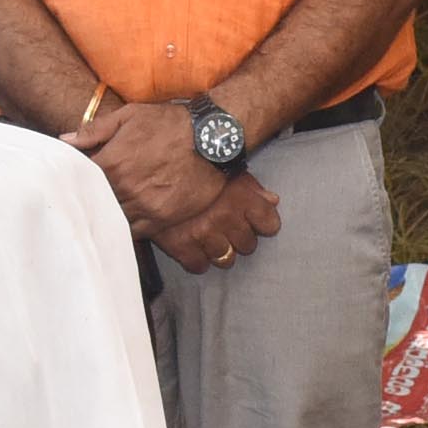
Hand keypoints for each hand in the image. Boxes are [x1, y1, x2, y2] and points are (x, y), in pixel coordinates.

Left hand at [75, 97, 229, 233]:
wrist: (212, 139)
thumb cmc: (169, 123)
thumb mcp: (129, 116)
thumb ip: (95, 130)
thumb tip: (65, 140)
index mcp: (111, 163)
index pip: (80, 180)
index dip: (77, 180)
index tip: (75, 179)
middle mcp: (125, 189)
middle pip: (96, 203)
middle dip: (91, 199)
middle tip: (89, 197)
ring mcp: (144, 207)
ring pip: (114, 219)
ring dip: (109, 214)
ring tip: (108, 209)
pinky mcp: (162, 220)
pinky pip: (136, 231)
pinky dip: (128, 227)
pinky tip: (126, 219)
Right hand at [151, 172, 282, 273]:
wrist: (154, 163)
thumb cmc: (196, 162)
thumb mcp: (228, 169)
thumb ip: (253, 188)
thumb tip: (273, 201)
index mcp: (242, 198)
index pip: (269, 224)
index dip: (263, 224)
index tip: (255, 222)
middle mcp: (226, 218)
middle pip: (248, 245)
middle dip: (240, 238)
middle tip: (228, 228)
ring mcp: (204, 234)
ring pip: (226, 258)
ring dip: (221, 250)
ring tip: (211, 239)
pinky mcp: (180, 245)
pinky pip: (198, 265)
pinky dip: (197, 260)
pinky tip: (195, 249)